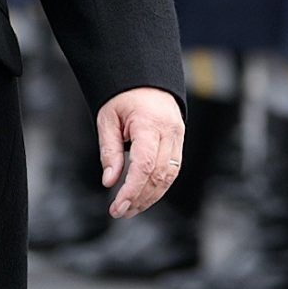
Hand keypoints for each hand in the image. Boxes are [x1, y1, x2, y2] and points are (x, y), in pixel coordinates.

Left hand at [95, 86, 185, 219]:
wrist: (146, 77)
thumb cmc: (123, 96)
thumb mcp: (107, 119)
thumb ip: (109, 151)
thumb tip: (109, 182)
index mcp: (150, 124)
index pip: (145, 165)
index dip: (132, 190)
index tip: (117, 207)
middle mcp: (170, 131)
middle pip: (159, 175)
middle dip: (140, 198)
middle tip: (119, 212)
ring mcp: (178, 136)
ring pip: (169, 176)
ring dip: (150, 197)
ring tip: (130, 209)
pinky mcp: (179, 141)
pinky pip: (172, 170)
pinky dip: (159, 186)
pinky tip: (144, 196)